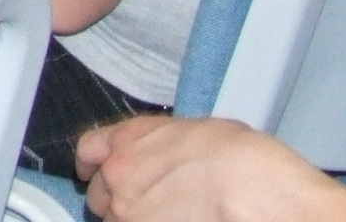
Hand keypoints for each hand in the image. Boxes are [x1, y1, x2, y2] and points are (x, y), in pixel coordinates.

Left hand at [79, 115, 345, 221]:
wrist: (256, 195)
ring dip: (135, 219)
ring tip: (172, 215)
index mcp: (129, 139)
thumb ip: (165, 145)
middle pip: (101, 193)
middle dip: (118, 199)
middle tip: (148, 205)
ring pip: (118, 220)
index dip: (94, 162)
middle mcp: (118, 175)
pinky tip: (181, 220)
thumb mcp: (199, 132)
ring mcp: (127, 213)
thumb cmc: (242, 160)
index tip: (96, 171)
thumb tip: (167, 158)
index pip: (90, 148)